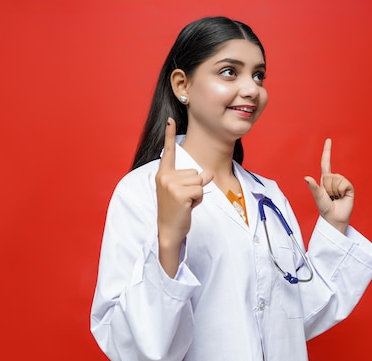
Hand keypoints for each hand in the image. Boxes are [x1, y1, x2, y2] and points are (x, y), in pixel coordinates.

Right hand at [155, 117, 213, 275]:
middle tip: (183, 200)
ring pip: (200, 181)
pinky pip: (200, 191)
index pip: (167, 152)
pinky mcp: (180, 194)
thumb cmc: (176, 211)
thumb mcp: (182, 192)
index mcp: (163, 174)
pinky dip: (198, 201)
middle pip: (195, 172)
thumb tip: (209, 174)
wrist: (168, 230)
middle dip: (195, 187)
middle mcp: (165, 177)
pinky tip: (187, 208)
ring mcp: (171, 185)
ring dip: (197, 195)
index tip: (170, 119)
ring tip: (185, 204)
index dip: (169, 135)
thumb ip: (192, 180)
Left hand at [304, 138, 353, 233]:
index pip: (326, 161)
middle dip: (327, 186)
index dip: (327, 151)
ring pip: (337, 179)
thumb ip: (313, 187)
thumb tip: (306, 178)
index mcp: (325, 179)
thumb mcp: (317, 196)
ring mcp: (342, 183)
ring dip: (334, 190)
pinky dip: (341, 191)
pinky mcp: (349, 188)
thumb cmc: (325, 207)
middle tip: (330, 196)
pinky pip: (344, 183)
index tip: (329, 140)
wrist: (334, 217)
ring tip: (335, 197)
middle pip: (330, 174)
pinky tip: (342, 197)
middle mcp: (334, 179)